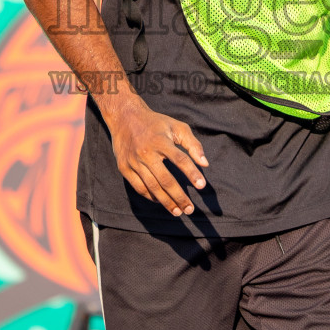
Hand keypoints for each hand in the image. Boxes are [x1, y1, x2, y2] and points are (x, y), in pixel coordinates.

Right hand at [108, 101, 208, 215]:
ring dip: (166, 202)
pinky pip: (139, 187)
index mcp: (160, 141)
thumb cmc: (156, 123)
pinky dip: (151, 196)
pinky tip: (161, 202)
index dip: (192, 173)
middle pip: (165, 179)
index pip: (179, 159)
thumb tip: (205, 164)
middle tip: (190, 209)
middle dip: (179, 196)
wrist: (124, 117)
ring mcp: (133, 161)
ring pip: (152, 187)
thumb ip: (193, 144)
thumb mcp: (176, 127)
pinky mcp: (124, 168)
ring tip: (178, 211)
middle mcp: (146, 152)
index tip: (202, 186)